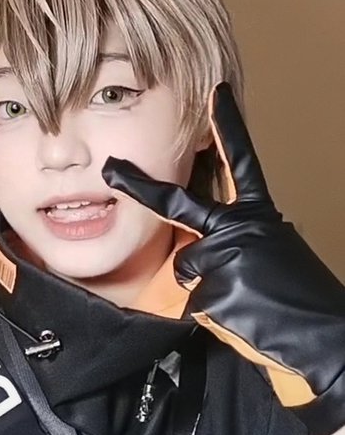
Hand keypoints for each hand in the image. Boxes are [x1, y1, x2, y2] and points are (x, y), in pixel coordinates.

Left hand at [102, 82, 344, 434]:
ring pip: (186, 266)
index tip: (216, 93)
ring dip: (203, 286)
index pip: (241, 161)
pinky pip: (192, 298)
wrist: (325, 341)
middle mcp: (241, 226)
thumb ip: (238, 237)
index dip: (228, 126)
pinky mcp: (211, 291)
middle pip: (177, 205)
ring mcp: (225, 257)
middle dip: (138, 186)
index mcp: (260, 214)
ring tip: (241, 299)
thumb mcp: (272, 251)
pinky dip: (209, 311)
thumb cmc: (296, 298)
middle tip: (111, 169)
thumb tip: (202, 242)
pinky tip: (238, 315)